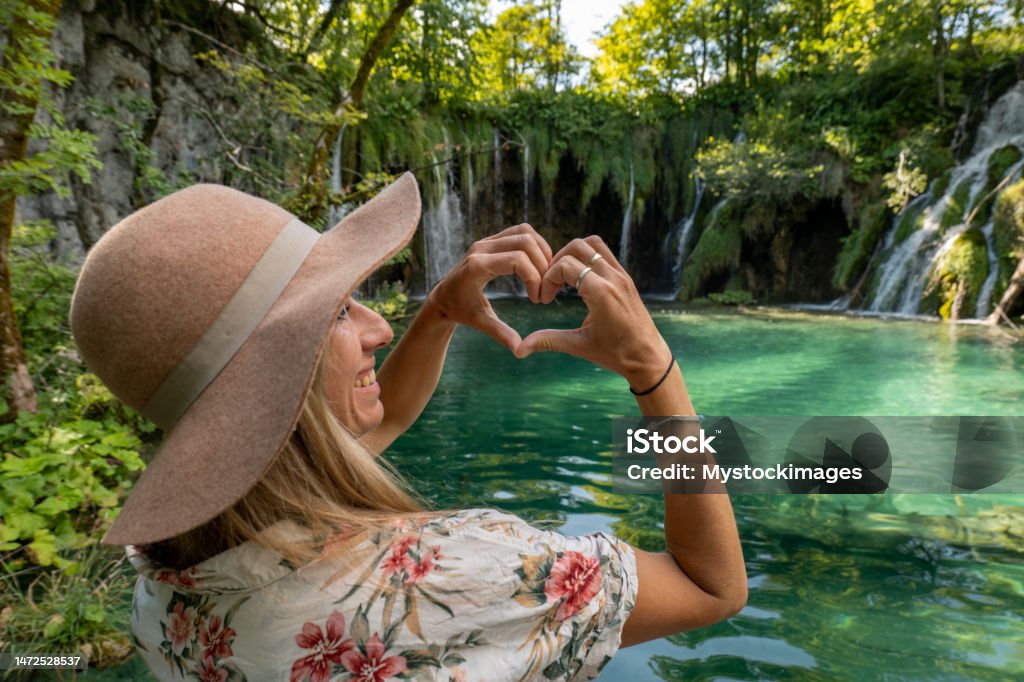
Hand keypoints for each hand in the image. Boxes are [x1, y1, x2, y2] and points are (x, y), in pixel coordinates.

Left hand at [427, 223, 551, 351]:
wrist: (443, 297)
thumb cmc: (460, 311)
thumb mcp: (480, 322)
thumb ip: (500, 333)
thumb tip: (519, 349)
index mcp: (477, 266)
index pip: (517, 260)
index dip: (534, 278)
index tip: (537, 300)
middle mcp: (481, 248)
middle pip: (525, 241)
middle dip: (542, 264)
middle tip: (546, 288)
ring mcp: (486, 241)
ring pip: (524, 232)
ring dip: (542, 250)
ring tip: (546, 275)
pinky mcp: (491, 239)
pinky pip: (519, 232)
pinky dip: (534, 244)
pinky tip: (539, 266)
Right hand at [514, 236, 671, 388]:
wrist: (648, 359)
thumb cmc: (616, 354)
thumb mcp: (579, 346)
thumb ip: (548, 341)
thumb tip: (519, 349)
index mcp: (601, 293)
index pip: (565, 265)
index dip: (547, 279)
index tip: (544, 300)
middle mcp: (613, 279)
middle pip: (577, 247)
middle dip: (557, 261)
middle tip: (550, 284)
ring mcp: (622, 276)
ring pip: (593, 244)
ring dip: (574, 254)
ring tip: (564, 277)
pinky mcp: (626, 279)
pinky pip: (605, 254)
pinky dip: (588, 258)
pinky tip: (580, 280)